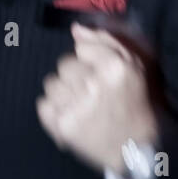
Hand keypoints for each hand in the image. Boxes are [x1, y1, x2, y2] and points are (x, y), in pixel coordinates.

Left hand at [36, 22, 158, 174]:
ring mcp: (77, 106)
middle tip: (89, 92)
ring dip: (63, 93)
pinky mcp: (64, 126)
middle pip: (64, 65)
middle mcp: (94, 84)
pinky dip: (53, 110)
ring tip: (80, 105)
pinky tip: (69, 115)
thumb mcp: (132, 66)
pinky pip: (43, 105)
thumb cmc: (133, 103)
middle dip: (74, 77)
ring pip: (51, 84)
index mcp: (114, 67)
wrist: (134, 148)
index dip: (88, 61)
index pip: (81, 49)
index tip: (97, 74)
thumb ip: (105, 42)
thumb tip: (76, 30)